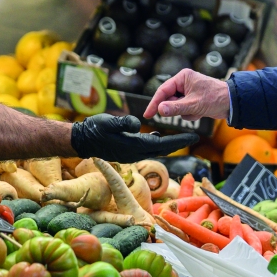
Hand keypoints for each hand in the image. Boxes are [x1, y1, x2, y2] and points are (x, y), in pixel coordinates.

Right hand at [70, 114, 197, 162]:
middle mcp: (135, 153)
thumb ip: (123, 123)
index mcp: (134, 146)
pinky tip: (157, 136)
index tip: (194, 136)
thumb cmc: (94, 129)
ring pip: (155, 150)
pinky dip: (156, 144)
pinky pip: (147, 149)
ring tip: (180, 137)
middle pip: (163, 150)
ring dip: (168, 145)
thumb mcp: (108, 122)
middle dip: (178, 143)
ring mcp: (131, 154)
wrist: (82, 140)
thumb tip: (138, 124)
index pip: (162, 144)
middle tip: (194, 137)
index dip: (179, 141)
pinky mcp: (127, 152)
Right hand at [143, 69, 229, 121]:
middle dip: (176, 109)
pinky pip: (184, 110)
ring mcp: (188, 92)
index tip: (147, 115)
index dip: (154, 103)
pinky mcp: (193, 100)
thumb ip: (176, 108)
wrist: (232, 103)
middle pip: (169, 99)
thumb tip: (160, 110)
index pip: (163, 90)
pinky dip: (190, 114)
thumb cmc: (216, 98)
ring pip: (176, 106)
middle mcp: (184, 83)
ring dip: (185, 112)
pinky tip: (200, 112)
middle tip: (185, 111)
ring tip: (197, 111)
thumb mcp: (194, 105)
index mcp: (183, 77)